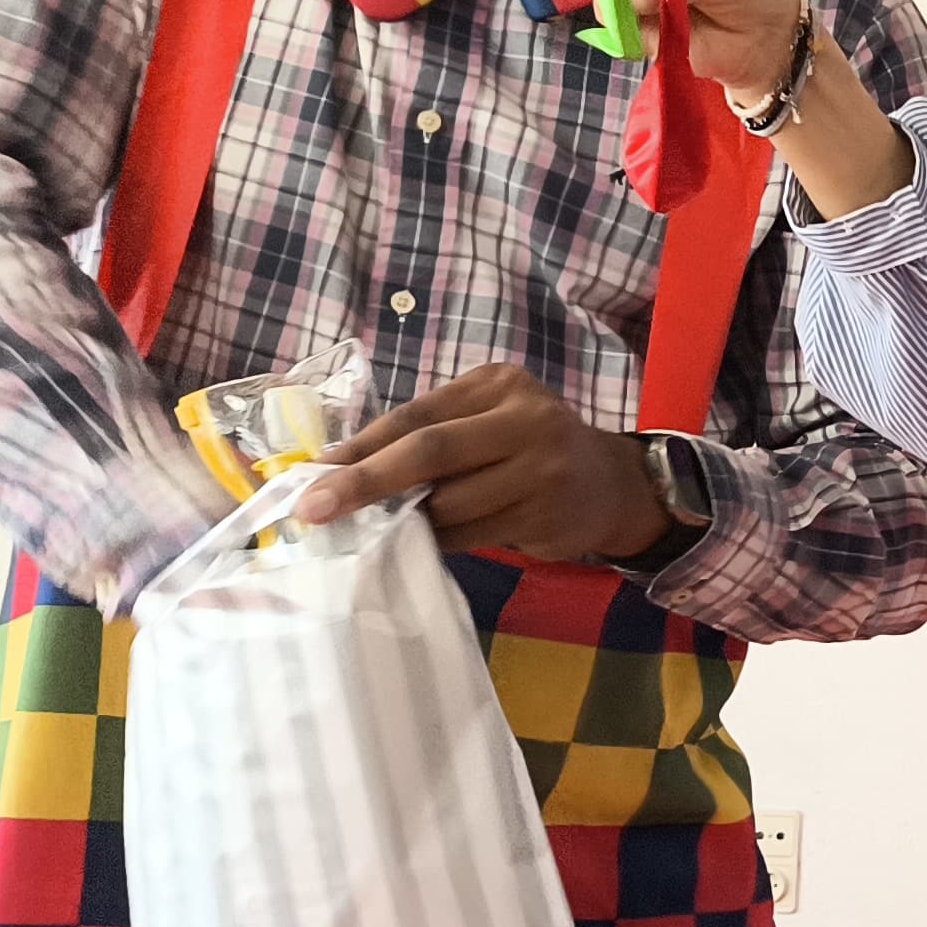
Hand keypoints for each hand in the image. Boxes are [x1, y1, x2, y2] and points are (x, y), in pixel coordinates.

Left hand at [303, 364, 668, 559]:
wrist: (611, 485)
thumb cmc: (529, 449)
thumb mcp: (486, 420)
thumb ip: (431, 434)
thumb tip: (343, 469)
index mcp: (499, 385)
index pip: (417, 415)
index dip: (362, 447)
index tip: (317, 474)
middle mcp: (526, 420)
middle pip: (430, 452)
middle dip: (366, 482)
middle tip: (316, 508)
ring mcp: (541, 470)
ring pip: (447, 504)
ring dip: (406, 521)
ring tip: (387, 526)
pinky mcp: (545, 515)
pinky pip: (468, 536)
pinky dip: (437, 541)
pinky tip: (429, 539)